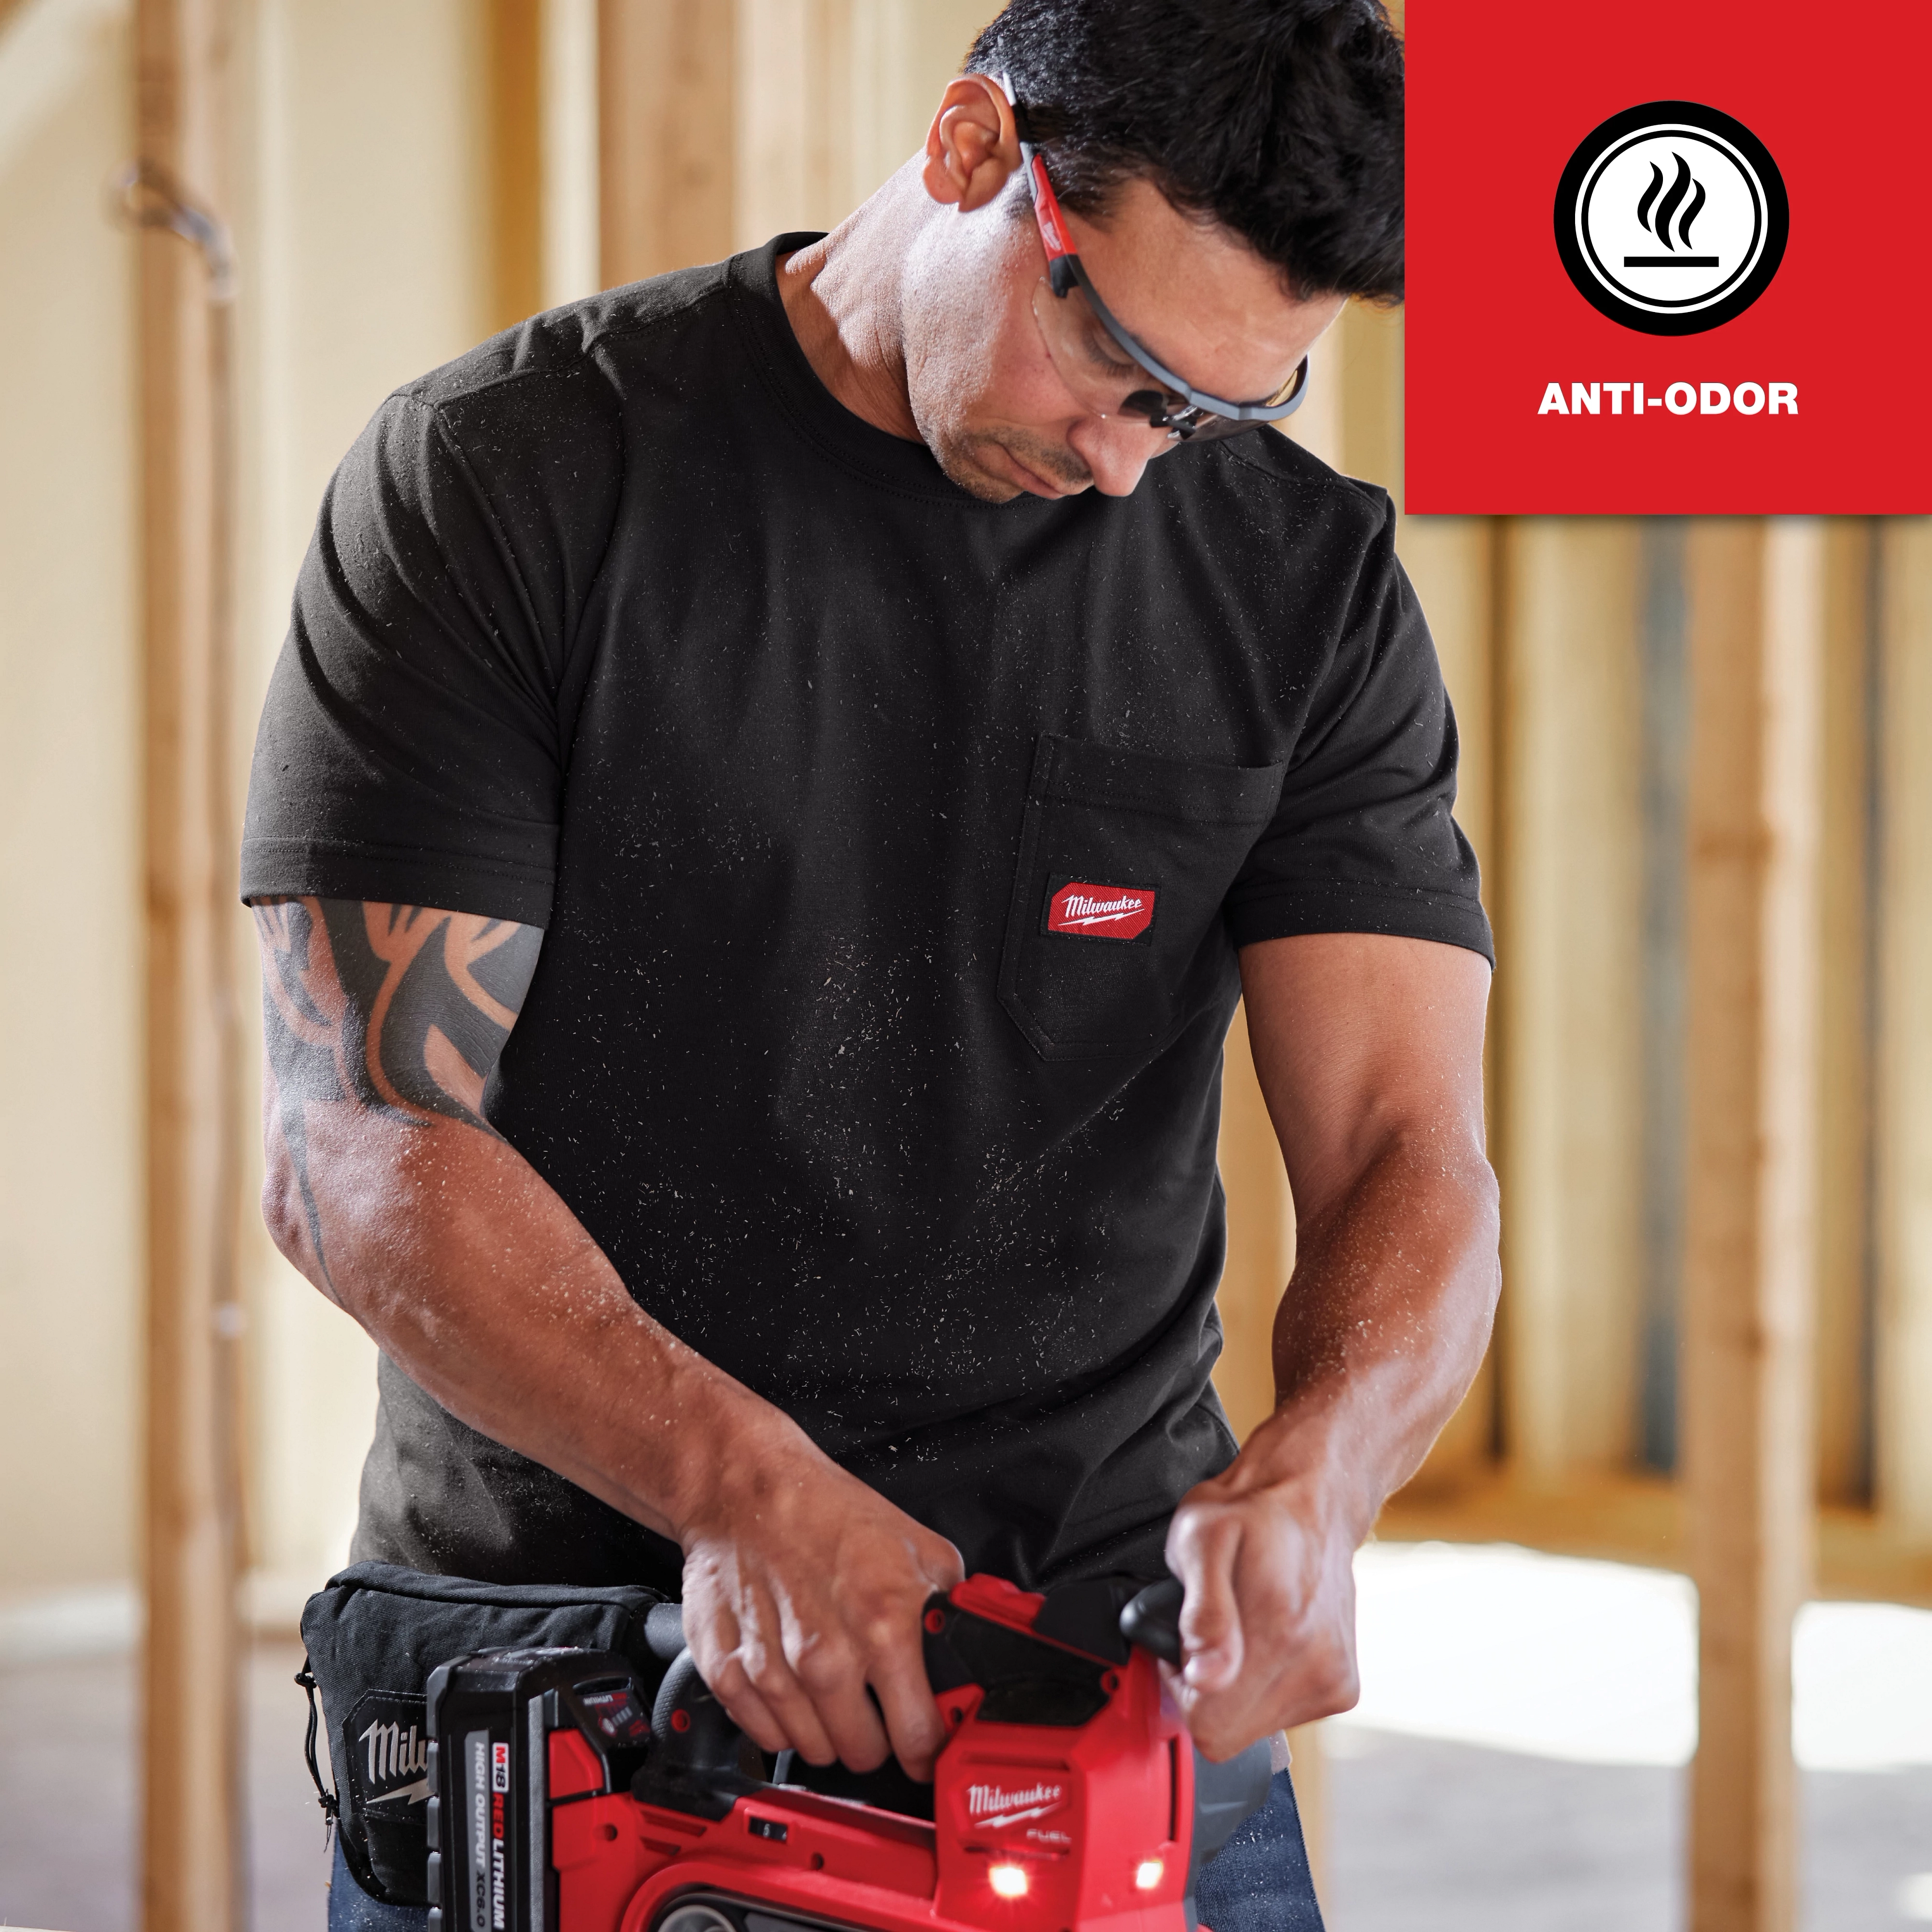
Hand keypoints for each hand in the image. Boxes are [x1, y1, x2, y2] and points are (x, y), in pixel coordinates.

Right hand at [672, 1399, 963, 1779]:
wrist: (748, 1487)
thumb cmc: (828, 1513)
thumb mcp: (919, 1547)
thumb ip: (953, 1608)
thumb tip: (979, 1649)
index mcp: (883, 1625)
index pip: (919, 1738)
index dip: (929, 1748)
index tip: (928, 1745)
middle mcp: (826, 1656)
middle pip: (864, 1755)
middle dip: (876, 1734)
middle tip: (874, 1701)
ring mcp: (773, 1670)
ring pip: (815, 1750)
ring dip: (826, 1727)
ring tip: (829, 1679)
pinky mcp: (727, 1672)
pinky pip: (766, 1736)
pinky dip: (780, 1719)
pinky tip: (790, 1678)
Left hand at [1162, 1460, 1360, 1761]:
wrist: (1312, 1500)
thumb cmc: (1249, 1514)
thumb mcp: (1199, 1539)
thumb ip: (1201, 1612)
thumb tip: (1205, 1678)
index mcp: (1277, 1632)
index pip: (1207, 1724)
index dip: (1183, 1685)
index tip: (1187, 1642)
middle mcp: (1314, 1666)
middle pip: (1230, 1732)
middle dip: (1208, 1689)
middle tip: (1212, 1630)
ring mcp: (1333, 1681)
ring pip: (1256, 1727)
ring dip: (1237, 1687)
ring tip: (1241, 1627)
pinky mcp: (1342, 1688)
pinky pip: (1285, 1715)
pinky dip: (1265, 1684)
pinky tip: (1268, 1638)